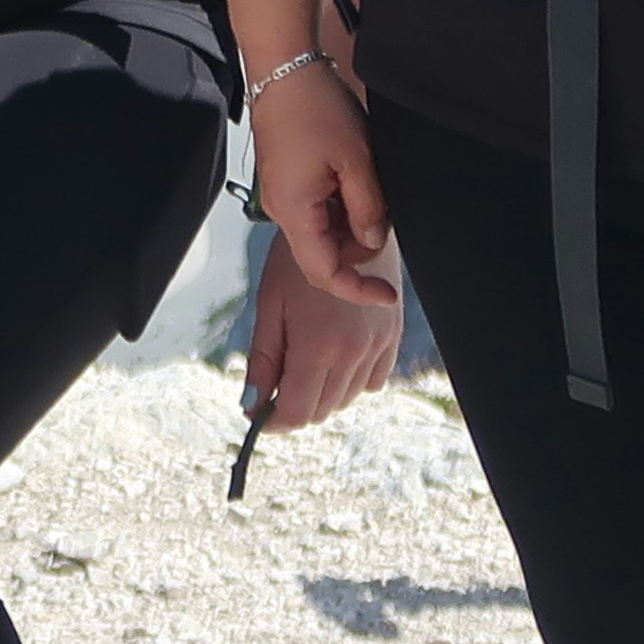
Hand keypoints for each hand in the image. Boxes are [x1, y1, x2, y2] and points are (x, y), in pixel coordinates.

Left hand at [245, 221, 403, 435]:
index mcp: (317, 346)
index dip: (274, 420)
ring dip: (322, 392)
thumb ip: (264, 360)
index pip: (298, 412)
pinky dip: (350, 380)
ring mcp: (377, 347)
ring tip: (304, 357)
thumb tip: (251, 404)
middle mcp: (353, 353)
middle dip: (295, 404)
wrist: (344, 223)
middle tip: (277, 380)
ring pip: (346, 399)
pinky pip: (371, 382)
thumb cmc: (297, 262)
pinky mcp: (393, 339)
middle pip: (322, 410)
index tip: (259, 414)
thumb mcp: (270, 306)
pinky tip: (334, 353)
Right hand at [250, 57, 401, 307]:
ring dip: (352, 229)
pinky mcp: (286, 180)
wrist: (284, 68)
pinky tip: (357, 185)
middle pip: (323, 255)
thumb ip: (367, 210)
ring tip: (375, 196)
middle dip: (359, 254)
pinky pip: (315, 212)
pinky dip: (340, 211)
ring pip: (321, 234)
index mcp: (296, 212)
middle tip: (388, 224)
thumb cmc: (318, 109)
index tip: (390, 294)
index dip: (358, 290)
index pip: (324, 273)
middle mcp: (282, 210)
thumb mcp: (357, 161)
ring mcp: (282, 195)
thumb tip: (372, 244)